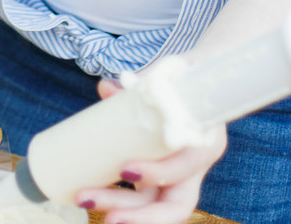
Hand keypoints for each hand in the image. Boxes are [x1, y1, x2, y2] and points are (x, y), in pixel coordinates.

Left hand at [77, 80, 227, 223]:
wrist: (195, 90)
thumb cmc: (181, 84)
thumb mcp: (167, 80)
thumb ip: (138, 87)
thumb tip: (105, 88)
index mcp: (204, 142)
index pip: (186, 167)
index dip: (159, 173)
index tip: (125, 170)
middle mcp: (194, 170)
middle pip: (175, 205)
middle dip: (140, 215)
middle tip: (105, 212)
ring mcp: (177, 180)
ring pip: (155, 206)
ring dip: (122, 210)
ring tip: (86, 200)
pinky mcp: (159, 183)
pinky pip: (142, 201)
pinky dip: (118, 202)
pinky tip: (92, 199)